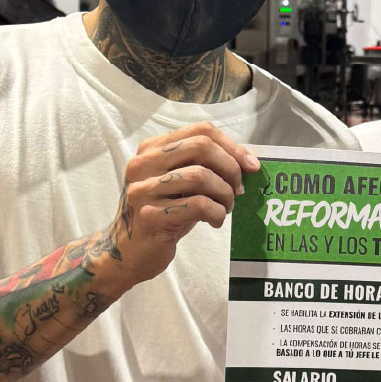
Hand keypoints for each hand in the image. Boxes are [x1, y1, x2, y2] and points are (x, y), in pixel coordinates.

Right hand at [100, 121, 259, 289]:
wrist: (129, 251)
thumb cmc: (164, 213)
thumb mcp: (181, 183)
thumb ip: (204, 166)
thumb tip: (247, 161)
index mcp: (152, 149)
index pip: (201, 130)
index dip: (232, 147)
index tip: (251, 166)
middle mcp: (143, 164)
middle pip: (201, 146)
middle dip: (230, 168)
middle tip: (238, 190)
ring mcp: (143, 189)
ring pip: (201, 176)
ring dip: (225, 193)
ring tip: (225, 208)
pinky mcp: (150, 216)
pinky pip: (198, 205)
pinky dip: (216, 213)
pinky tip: (215, 221)